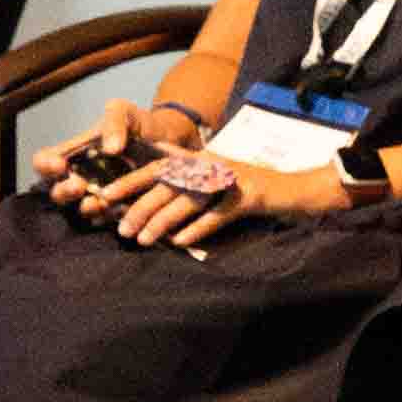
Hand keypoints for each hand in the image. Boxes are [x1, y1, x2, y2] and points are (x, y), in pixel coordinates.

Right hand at [34, 95, 211, 204]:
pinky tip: (120, 212)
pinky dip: (112, 218)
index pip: (44, 162)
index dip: (45, 165)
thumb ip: (114, 121)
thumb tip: (109, 148)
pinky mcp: (120, 211)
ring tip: (99, 201)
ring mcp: (99, 197)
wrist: (173, 142)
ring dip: (86, 207)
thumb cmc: (141, 124)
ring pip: (80, 210)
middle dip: (64, 190)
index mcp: (73, 153)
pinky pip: (110, 220)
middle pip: (57, 192)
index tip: (59, 163)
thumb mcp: (126, 112)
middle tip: (79, 184)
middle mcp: (80, 178)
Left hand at [92, 148, 345, 250]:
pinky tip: (179, 243)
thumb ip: (186, 184)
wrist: (295, 188)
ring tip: (143, 240)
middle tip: (120, 228)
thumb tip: (150, 201)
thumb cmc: (250, 188)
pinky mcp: (248, 197)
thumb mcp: (215, 179)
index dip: (130, 180)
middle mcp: (211, 164)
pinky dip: (196, 229)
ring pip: (188, 200)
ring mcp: (231, 179)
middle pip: (168, 184)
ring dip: (162, 221)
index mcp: (200, 158)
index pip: (157, 166)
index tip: (105, 195)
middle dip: (141, 206)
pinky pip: (217, 215)